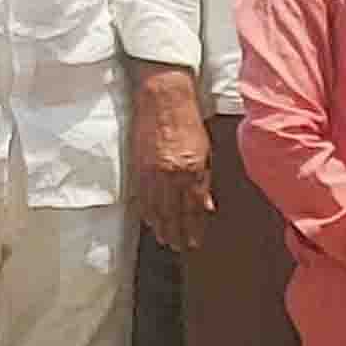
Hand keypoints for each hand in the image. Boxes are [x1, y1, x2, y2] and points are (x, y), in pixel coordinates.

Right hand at [129, 68, 215, 251]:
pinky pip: (143, 196)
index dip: (194, 228)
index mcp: (192, 169)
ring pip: (156, 208)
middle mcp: (171, 174)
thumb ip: (205, 180)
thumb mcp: (206, 150)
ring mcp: (152, 171)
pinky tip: (151, 221)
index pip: (193, 208)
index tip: (194, 242)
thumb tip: (207, 207)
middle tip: (179, 248)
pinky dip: (147, 211)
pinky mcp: (139, 166)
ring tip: (166, 240)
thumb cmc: (188, 120)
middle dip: (177, 233)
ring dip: (161, 227)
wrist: (163, 98)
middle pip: (173, 213)